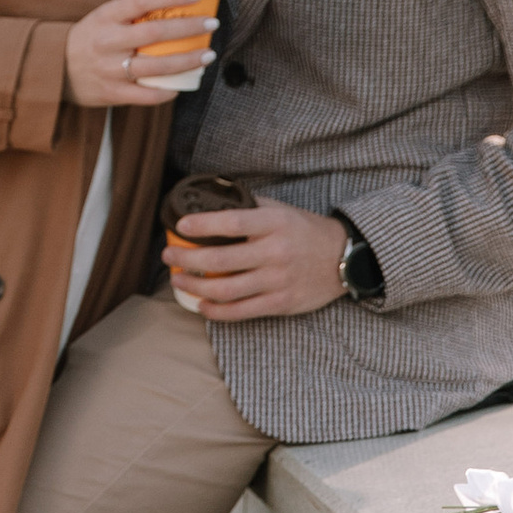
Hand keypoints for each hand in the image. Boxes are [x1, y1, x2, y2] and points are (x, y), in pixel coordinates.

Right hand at [63, 0, 208, 111]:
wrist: (55, 69)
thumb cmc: (90, 38)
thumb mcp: (103, 17)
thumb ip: (131, 12)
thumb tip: (175, 0)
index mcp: (106, 17)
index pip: (142, 1)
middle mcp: (108, 41)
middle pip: (155, 34)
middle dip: (188, 28)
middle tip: (211, 24)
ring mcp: (110, 69)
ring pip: (156, 66)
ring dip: (187, 61)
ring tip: (207, 55)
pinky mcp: (112, 93)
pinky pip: (146, 94)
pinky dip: (167, 91)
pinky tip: (183, 85)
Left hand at [163, 200, 346, 321]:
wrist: (344, 259)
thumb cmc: (305, 230)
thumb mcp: (281, 210)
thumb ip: (249, 206)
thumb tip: (212, 201)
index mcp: (273, 224)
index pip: (231, 223)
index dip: (202, 225)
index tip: (180, 225)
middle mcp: (275, 252)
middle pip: (221, 261)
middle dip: (187, 259)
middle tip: (169, 256)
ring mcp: (277, 281)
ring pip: (227, 289)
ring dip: (195, 287)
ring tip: (178, 279)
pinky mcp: (280, 303)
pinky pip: (241, 311)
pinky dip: (216, 310)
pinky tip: (201, 304)